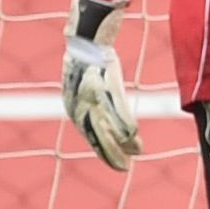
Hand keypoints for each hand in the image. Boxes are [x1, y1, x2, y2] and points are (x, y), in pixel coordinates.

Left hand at [60, 0, 138, 169]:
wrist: (86, 40)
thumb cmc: (86, 61)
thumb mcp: (82, 85)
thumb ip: (88, 101)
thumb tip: (98, 113)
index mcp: (73, 107)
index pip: (89, 135)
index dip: (102, 148)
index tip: (114, 160)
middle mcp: (80, 107)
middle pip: (97, 138)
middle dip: (110, 154)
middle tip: (123, 168)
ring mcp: (93, 100)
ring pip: (109, 131)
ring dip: (122, 147)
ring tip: (135, 155)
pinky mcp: (106, 92)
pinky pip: (119, 117)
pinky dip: (128, 131)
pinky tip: (136, 142)